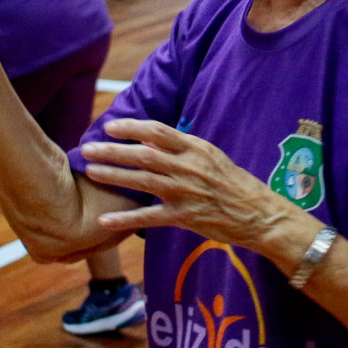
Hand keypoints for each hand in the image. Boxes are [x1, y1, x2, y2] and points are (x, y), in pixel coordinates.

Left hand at [81, 117, 305, 251]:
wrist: (259, 214)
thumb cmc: (234, 184)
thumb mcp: (211, 157)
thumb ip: (182, 149)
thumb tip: (152, 140)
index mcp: (196, 149)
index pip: (158, 131)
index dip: (131, 128)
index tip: (110, 127)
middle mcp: (189, 167)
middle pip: (144, 155)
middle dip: (113, 151)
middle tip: (88, 149)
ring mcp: (186, 193)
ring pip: (144, 182)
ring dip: (115, 176)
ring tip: (92, 172)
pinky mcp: (185, 217)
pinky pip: (150, 218)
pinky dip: (126, 219)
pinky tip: (105, 220)